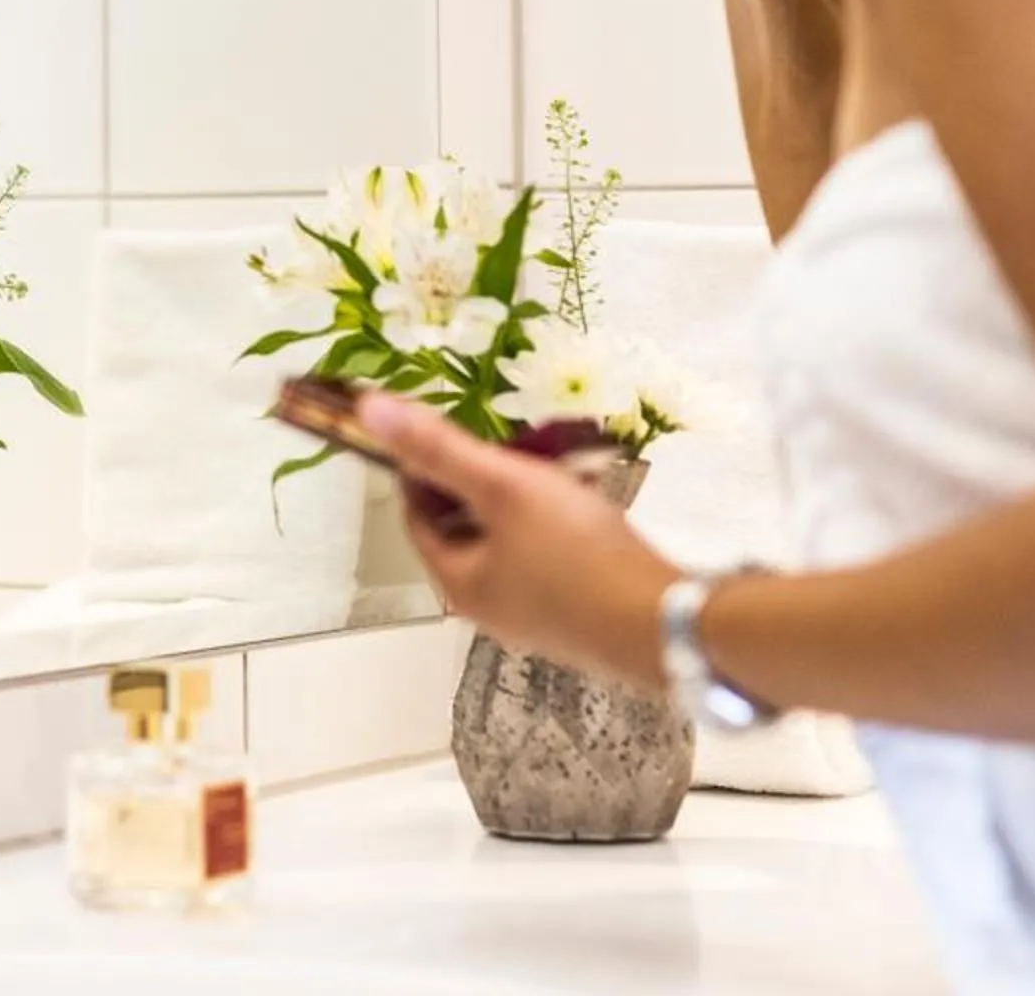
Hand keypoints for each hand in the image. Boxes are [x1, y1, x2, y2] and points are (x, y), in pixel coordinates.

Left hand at [360, 394, 678, 687]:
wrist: (664, 623)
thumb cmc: (575, 553)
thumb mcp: (502, 486)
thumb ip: (439, 448)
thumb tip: (370, 411)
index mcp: (458, 584)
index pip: (417, 519)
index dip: (421, 471)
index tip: (443, 432)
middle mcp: (490, 610)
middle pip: (466, 533)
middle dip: (479, 484)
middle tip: (503, 445)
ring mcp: (538, 620)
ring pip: (512, 545)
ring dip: (522, 502)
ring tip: (547, 464)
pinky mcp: (581, 618)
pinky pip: (552, 561)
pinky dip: (557, 527)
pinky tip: (586, 503)